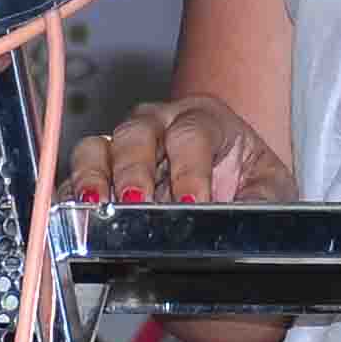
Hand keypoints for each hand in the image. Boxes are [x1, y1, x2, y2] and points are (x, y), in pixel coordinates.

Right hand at [59, 94, 292, 207]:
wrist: (231, 197)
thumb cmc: (248, 186)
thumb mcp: (271, 191)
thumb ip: (264, 202)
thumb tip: (246, 221)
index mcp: (203, 120)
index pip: (191, 134)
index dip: (189, 169)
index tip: (192, 203)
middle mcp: (157, 125)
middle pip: (135, 133)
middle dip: (133, 170)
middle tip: (136, 203)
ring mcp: (121, 148)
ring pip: (94, 148)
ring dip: (92, 178)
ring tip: (95, 208)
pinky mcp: (97, 177)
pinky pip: (72, 181)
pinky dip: (69, 200)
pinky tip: (74, 219)